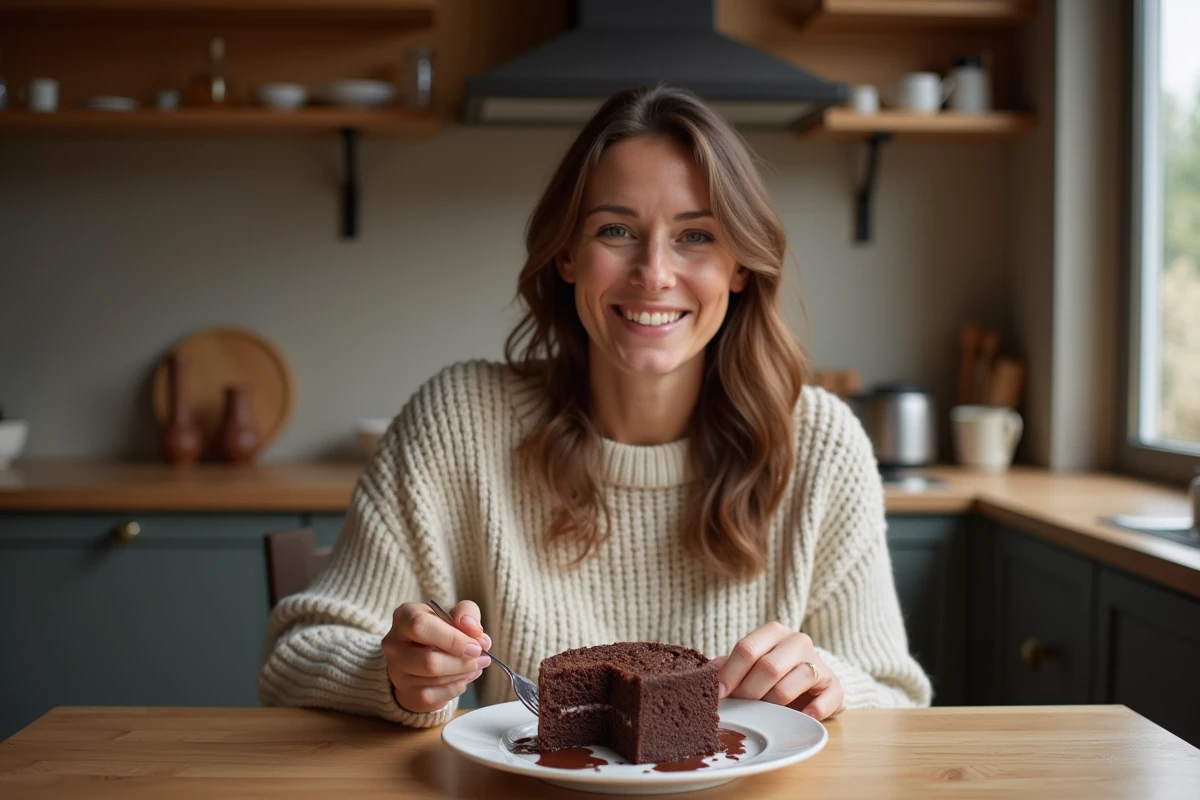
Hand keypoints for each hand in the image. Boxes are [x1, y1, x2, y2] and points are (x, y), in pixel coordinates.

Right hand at [382, 600, 491, 713]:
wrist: (423, 654)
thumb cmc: (441, 629)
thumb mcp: (454, 613)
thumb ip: (467, 613)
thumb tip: (475, 632)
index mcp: (404, 617)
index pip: (420, 626)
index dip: (452, 639)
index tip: (476, 645)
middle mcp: (394, 644)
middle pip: (429, 661)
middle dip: (462, 662)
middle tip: (483, 658)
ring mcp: (396, 671)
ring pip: (434, 679)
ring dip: (463, 674)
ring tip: (477, 665)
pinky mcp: (405, 692)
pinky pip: (434, 696)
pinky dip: (456, 687)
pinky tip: (465, 677)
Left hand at [711, 622, 843, 719]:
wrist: (812, 679)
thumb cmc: (774, 670)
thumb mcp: (751, 662)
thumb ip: (729, 665)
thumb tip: (706, 674)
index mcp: (774, 631)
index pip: (747, 649)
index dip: (730, 674)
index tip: (719, 694)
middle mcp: (798, 641)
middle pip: (768, 667)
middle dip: (749, 692)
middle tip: (741, 706)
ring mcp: (819, 663)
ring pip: (790, 686)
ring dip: (772, 704)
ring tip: (765, 712)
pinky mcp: (834, 685)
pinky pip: (825, 699)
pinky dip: (811, 711)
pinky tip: (800, 717)